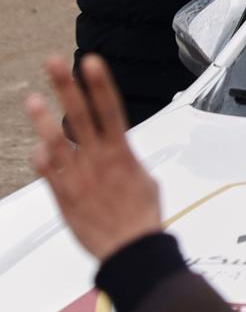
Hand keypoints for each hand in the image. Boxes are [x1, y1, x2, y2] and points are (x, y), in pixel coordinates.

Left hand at [24, 54, 160, 260]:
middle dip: (67, 87)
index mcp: (122, 153)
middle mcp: (99, 160)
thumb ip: (128, 161)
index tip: (90, 62)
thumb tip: (122, 154)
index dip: (99, 84)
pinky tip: (35, 147)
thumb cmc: (142, 216)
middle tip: (55, 63)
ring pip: (57, 141)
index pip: (110, 109)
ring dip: (43, 119)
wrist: (131, 249)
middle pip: (81, 115)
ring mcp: (79, 177)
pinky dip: (40, 158)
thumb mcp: (145, 180)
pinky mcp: (64, 196)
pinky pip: (47, 172)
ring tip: (33, 99)